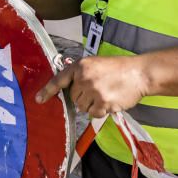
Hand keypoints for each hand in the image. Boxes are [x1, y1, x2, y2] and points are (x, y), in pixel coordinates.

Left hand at [35, 55, 150, 117]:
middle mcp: (84, 78)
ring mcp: (93, 91)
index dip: (47, 90)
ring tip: (105, 93)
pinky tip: (110, 101)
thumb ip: (81, 74)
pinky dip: (101, 111)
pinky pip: (93, 114)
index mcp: (81, 66)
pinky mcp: (103, 103)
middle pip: (73, 97)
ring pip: (82, 107)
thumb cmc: (118, 68)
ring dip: (92, 104)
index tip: (38, 99)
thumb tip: (69, 89)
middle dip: (83, 96)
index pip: (59, 79)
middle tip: (99, 89)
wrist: (139, 73)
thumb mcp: (95, 64)